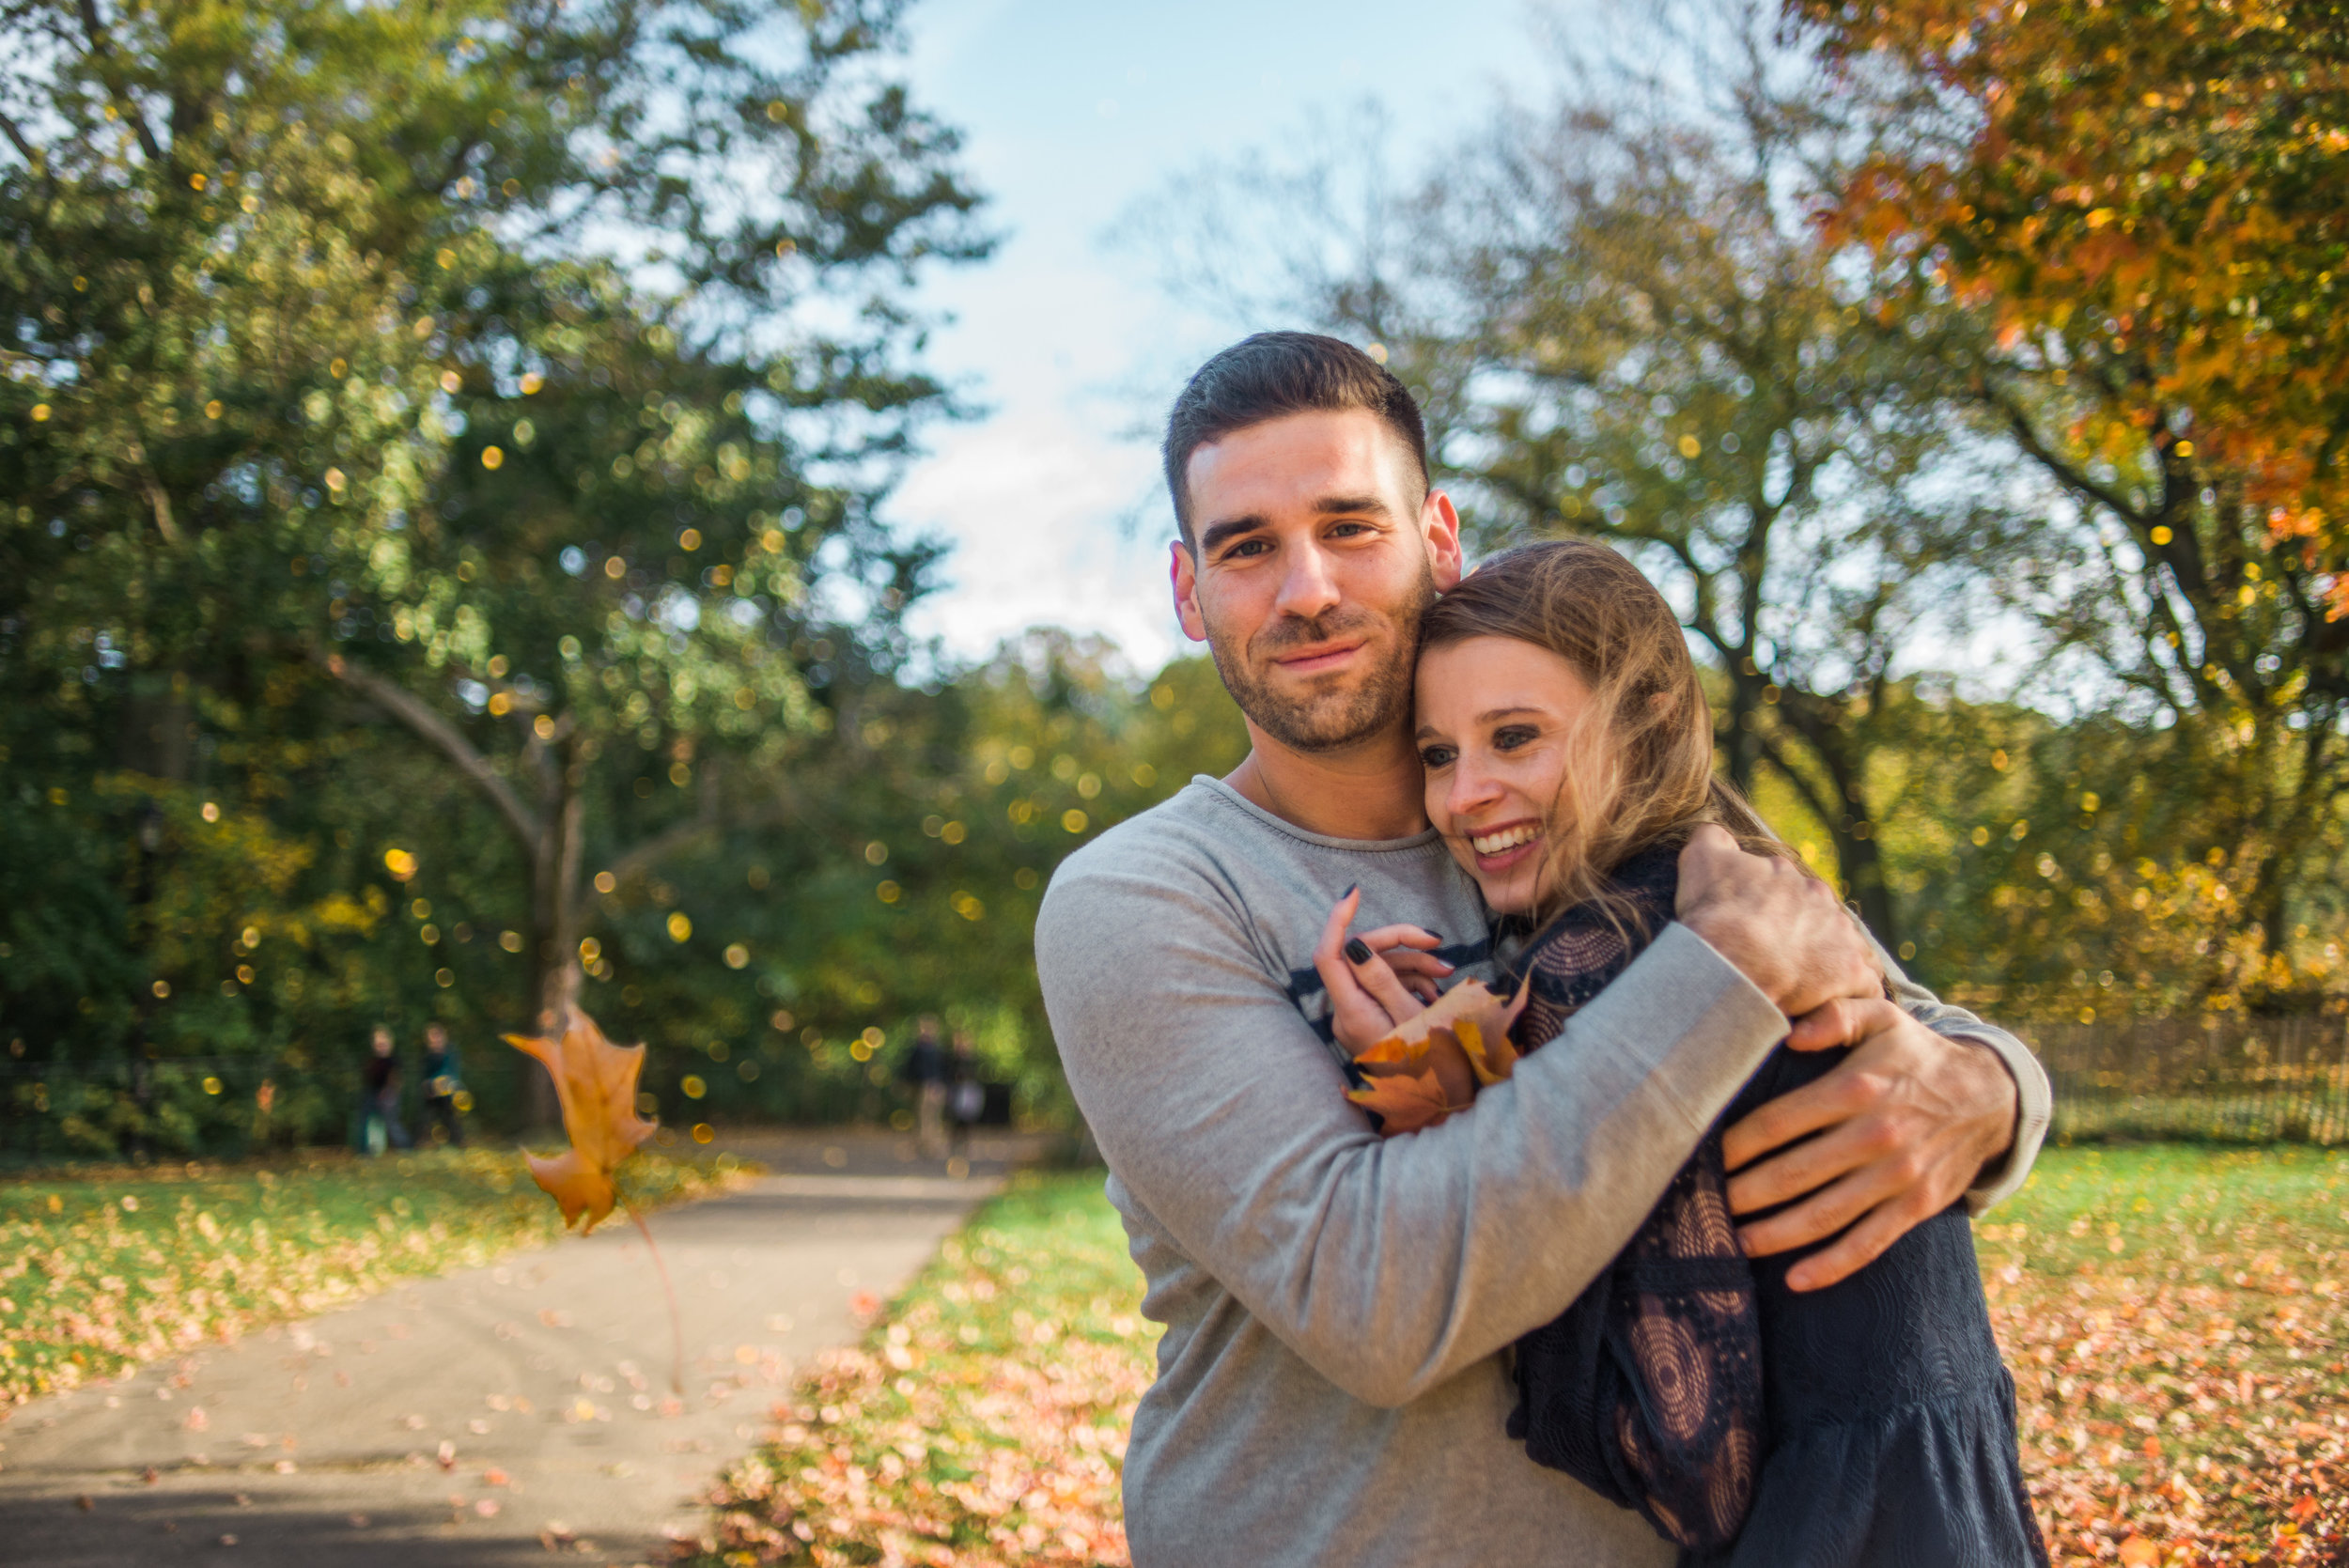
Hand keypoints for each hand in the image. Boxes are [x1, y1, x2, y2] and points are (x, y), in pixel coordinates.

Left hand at [1312, 888, 1450, 1054]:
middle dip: (1399, 944)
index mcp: (1352, 1013)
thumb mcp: (1411, 1017)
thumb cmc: (1431, 1064)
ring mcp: (1356, 1018)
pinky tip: (1435, 989)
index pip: (1328, 956)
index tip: (1355, 893)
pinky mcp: (1368, 1022)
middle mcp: (1346, 1015)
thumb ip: (1381, 978)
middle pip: (1360, 958)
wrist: (1439, 1104)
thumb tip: (1353, 943)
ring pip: (1376, 971)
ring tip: (1446, 973)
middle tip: (1436, 943)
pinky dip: (1409, 981)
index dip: (1338, 920)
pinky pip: (1383, 989)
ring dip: (1412, 964)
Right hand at [1675, 826, 1879, 1016]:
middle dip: (1802, 937)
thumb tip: (1715, 831)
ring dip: (1829, 964)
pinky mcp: (1853, 973)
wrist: (1731, 960)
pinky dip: (1852, 995)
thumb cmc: (1714, 913)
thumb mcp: (1700, 861)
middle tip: (1778, 963)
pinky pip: (1865, 986)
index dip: (1772, 912)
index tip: (1757, 933)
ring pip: (1844, 948)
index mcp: (1788, 876)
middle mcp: (1821, 899)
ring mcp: (1841, 936)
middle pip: (1818, 918)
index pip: (1788, 890)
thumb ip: (1711, 839)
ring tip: (1805, 988)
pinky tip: (1832, 1006)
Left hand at [1720, 997, 2019, 1290]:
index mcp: (1855, 1089)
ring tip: (1735, 1243)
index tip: (1702, 1158)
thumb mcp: (1880, 1017)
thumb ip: (1833, 1016)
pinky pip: (1869, 1243)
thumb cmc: (1915, 1054)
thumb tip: (1789, 1032)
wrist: (1991, 1096)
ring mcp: (1897, 1176)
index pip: (1777, 1123)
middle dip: (1742, 1195)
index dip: (1734, 1145)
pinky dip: (1831, 1266)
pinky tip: (1795, 1279)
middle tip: (1704, 1208)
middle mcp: (1874, 1136)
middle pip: (1791, 1174)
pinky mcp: (1917, 1206)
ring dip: (1774, 1235)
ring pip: (1823, 1215)